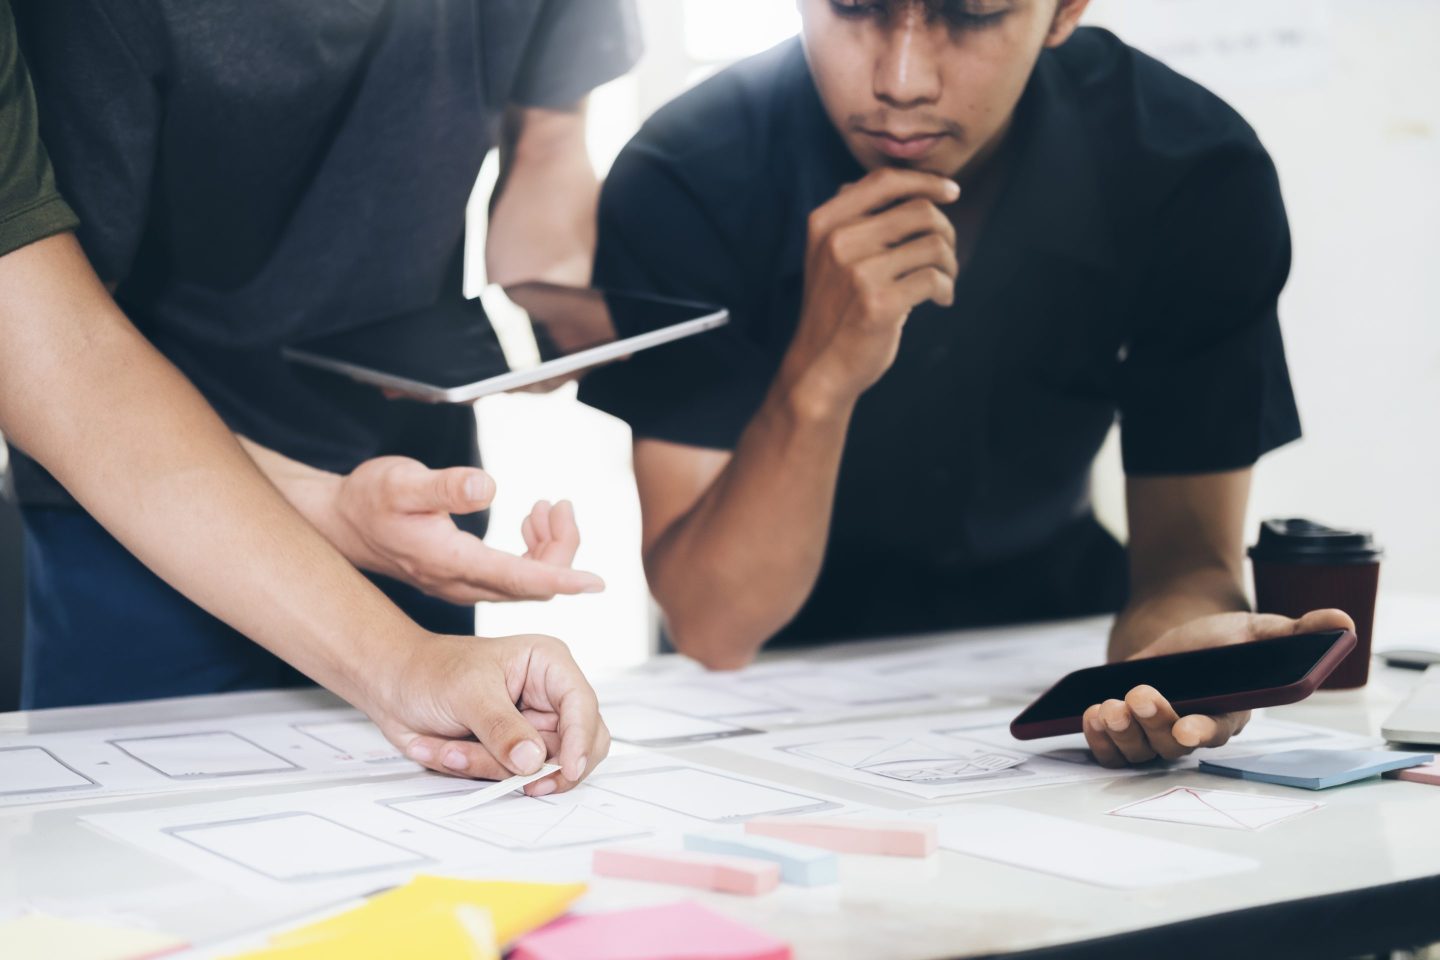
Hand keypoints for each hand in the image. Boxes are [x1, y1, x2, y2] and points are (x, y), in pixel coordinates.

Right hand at [326, 456, 603, 603]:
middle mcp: (461, 583)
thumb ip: (446, 487)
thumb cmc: (369, 499)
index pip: (520, 578)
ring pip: (525, 581)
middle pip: (532, 583)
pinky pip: (512, 575)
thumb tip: (489, 486)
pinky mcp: (463, 577)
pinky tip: (529, 521)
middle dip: (560, 547)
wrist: (341, 522)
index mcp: (452, 562)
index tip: (596, 583)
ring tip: (545, 508)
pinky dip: (532, 550)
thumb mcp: (402, 482)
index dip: (562, 577)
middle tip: (561, 506)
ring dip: (548, 547)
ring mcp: (462, 584)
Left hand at [372, 632, 609, 794]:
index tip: (568, 769)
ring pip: (539, 768)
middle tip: (517, 781)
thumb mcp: (468, 693)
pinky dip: (477, 770)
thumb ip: (502, 729)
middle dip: (535, 764)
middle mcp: (548, 696)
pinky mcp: (512, 752)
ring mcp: (531, 727)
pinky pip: (510, 777)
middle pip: (575, 745)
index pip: (583, 705)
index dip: (580, 740)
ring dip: (489, 766)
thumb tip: (534, 760)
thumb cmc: (431, 671)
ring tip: (449, 749)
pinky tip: (446, 750)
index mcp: (548, 664)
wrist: (394, 686)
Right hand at [781, 168, 959, 407]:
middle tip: (946, 255)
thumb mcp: (829, 255)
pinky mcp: (879, 303)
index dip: (925, 180)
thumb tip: (914, 187)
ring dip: (950, 263)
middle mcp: (839, 241)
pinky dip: (946, 289)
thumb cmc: (836, 309)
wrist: (819, 367)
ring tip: (945, 280)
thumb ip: (858, 220)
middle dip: (946, 231)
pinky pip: (934, 278)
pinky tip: (940, 300)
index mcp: (825, 222)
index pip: (884, 181)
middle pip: (920, 211)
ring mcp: (858, 272)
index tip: (952, 191)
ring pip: (934, 244)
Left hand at [1083, 608, 1355, 766]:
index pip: (1217, 731)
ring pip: (1136, 751)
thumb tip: (1341, 620)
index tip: (1185, 729)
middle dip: (1152, 723)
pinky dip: (1097, 737)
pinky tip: (1089, 714)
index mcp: (1228, 713)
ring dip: (1120, 732)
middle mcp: (1191, 732)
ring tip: (1108, 704)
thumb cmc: (1223, 641)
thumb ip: (1295, 632)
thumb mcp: (1257, 629)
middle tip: (1138, 694)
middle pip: (1170, 745)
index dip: (1200, 733)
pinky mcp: (1125, 734)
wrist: (1177, 637)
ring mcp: (1155, 738)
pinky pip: (1109, 751)